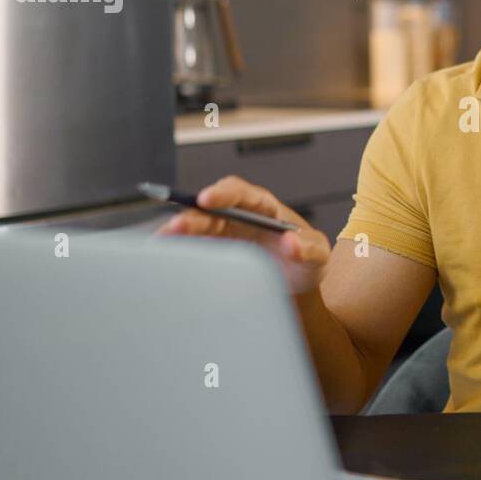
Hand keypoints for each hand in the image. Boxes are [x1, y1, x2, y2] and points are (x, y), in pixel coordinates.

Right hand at [154, 175, 330, 294]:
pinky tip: (165, 256)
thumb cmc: (307, 263)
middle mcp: (240, 216)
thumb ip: (310, 248)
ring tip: (162, 241)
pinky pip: (193, 247)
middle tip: (175, 226)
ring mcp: (224, 234)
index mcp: (265, 208)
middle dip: (192, 215)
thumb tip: (291, 242)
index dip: (222, 194)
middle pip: (210, 210)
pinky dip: (178, 250)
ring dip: (178, 232)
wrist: (297, 286)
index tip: (208, 200)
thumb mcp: (319, 255)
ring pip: (196, 227)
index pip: (240, 193)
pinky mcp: (215, 252)